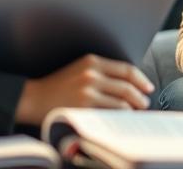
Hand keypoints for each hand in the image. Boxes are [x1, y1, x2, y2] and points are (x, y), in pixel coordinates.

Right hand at [15, 54, 153, 124]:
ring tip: (135, 114)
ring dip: (133, 110)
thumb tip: (130, 84)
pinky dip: (120, 118)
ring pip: (122, 103)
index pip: (126, 70)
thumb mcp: (80, 69)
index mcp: (92, 61)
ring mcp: (88, 92)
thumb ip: (102, 72)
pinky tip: (121, 120)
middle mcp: (91, 74)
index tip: (148, 88)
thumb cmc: (59, 86)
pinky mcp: (84, 108)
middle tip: (144, 104)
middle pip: (127, 87)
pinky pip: (111, 114)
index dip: (141, 80)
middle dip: (140, 98)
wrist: (33, 98)